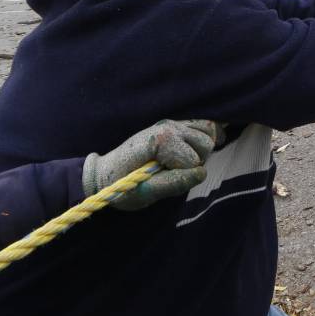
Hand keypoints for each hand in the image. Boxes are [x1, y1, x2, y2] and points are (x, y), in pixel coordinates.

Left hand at [83, 119, 221, 210]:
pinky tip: (200, 150)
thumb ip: (173, 184)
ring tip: (181, 163)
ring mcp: (173, 123)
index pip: (193, 160)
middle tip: (173, 173)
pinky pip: (205, 126)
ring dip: (201, 151)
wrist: (106, 173)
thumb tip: (202, 174)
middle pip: (205, 144)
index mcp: (159, 140)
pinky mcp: (176, 125)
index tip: (162, 180)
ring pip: (209, 133)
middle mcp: (168, 126)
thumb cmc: (122, 185)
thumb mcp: (144, 192)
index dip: (182, 175)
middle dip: (196, 162)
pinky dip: (209, 137)